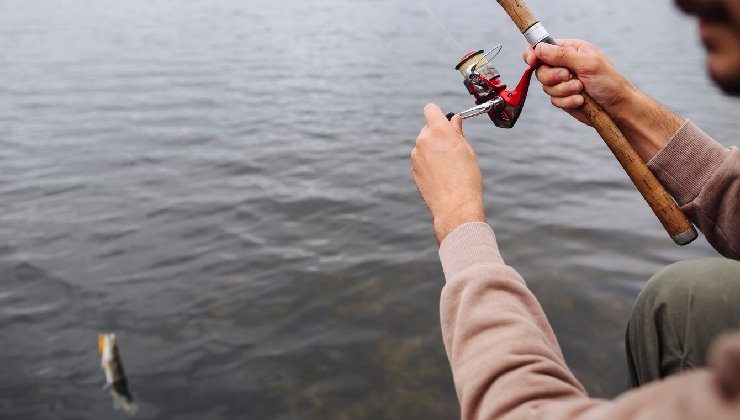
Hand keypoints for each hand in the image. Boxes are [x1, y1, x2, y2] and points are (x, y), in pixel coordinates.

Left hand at [412, 104, 485, 243]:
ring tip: (449, 166)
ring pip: (424, 145)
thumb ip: (457, 132)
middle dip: (437, 134)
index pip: (430, 109)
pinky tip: (441, 176)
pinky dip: (429, 163)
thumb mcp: (466, 149)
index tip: (445, 121)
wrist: (455, 205)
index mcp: (438, 131)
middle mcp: (423, 140)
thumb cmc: (466, 177)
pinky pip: (421, 160)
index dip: (438, 114)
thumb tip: (454, 120)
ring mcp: (415, 156)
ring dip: (433, 150)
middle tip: (452, 147)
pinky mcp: (413, 170)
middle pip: (427, 128)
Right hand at [523, 39, 636, 125]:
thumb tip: (539, 48)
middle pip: (541, 69)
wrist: (617, 107)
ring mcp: (563, 82)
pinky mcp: (563, 98)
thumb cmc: (609, 81)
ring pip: (546, 87)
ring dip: (564, 90)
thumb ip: (562, 55)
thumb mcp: (587, 64)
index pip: (543, 47)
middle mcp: (564, 65)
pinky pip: (553, 100)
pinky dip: (567, 101)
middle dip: (553, 77)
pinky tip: (581, 101)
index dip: (533, 54)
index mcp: (571, 50)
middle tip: (568, 76)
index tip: (531, 61)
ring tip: (581, 89)